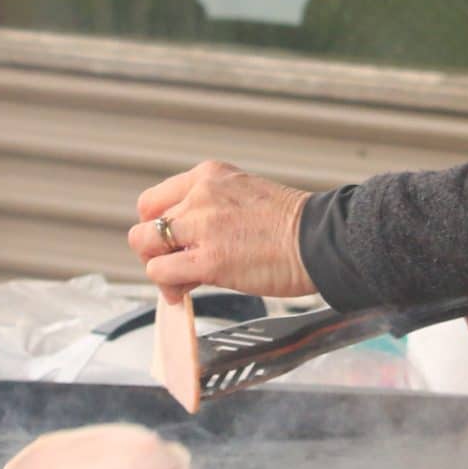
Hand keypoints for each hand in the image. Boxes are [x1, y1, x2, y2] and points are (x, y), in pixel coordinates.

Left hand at [129, 161, 315, 299]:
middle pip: (145, 224)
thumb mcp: (243, 196)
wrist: (322, 239)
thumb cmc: (294, 225)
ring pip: (144, 245)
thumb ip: (210, 211)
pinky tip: (185, 292)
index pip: (154, 201)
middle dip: (153, 249)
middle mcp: (200, 195)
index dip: (157, 227)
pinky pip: (161, 272)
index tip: (173, 243)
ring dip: (158, 268)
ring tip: (181, 282)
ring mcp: (203, 225)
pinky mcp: (209, 259)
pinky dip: (167, 286)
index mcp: (208, 176)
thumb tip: (184, 247)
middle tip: (175, 265)